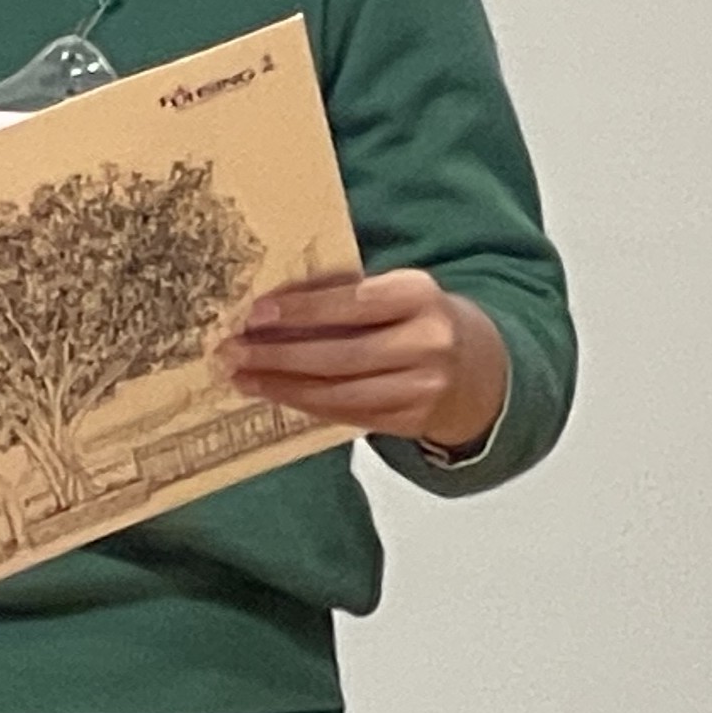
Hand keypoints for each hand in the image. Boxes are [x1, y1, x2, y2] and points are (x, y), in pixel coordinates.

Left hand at [219, 267, 506, 451]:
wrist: (479, 367)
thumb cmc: (419, 318)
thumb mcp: (396, 291)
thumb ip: (346, 292)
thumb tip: (271, 303)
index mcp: (420, 295)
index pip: (353, 303)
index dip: (302, 310)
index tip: (255, 314)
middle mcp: (428, 343)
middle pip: (341, 355)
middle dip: (279, 355)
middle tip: (232, 352)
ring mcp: (423, 388)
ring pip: (340, 392)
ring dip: (283, 386)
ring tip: (242, 377)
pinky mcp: (412, 421)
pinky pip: (347, 415)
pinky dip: (306, 404)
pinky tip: (274, 394)